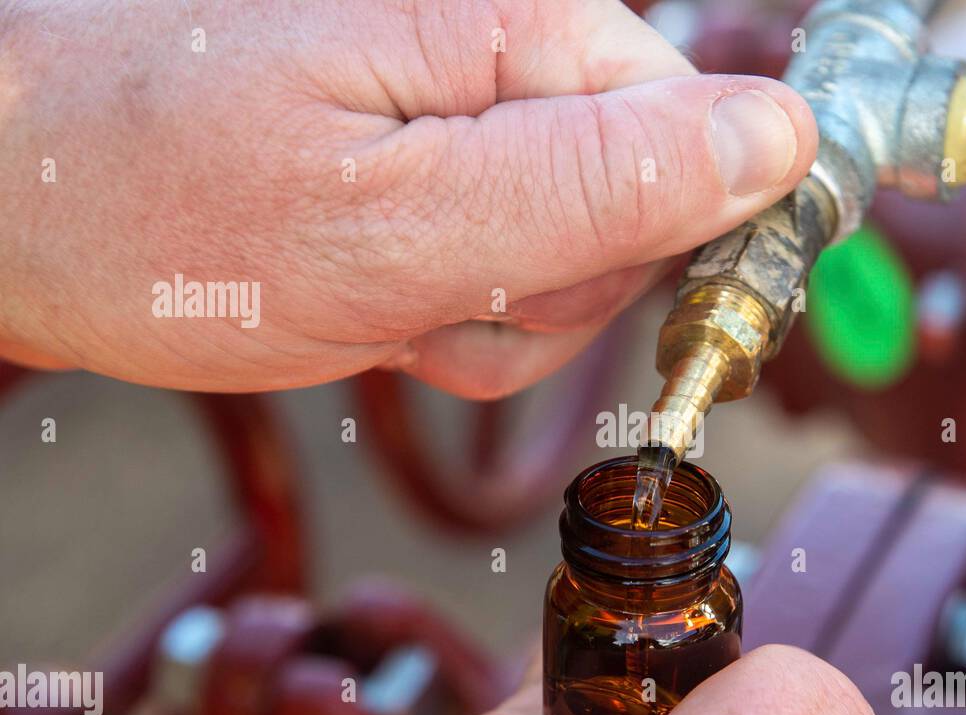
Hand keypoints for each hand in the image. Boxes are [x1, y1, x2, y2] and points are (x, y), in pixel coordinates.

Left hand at [0, 0, 815, 393]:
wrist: (21, 208)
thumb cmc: (162, 212)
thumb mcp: (391, 226)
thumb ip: (594, 187)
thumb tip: (772, 142)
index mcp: (520, 26)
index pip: (699, 139)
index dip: (649, 246)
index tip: (542, 293)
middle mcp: (511, 48)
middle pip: (644, 207)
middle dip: (548, 293)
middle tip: (430, 298)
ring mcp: (473, 106)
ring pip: (580, 256)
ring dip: (495, 315)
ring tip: (388, 300)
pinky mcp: (442, 160)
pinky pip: (515, 268)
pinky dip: (456, 315)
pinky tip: (381, 300)